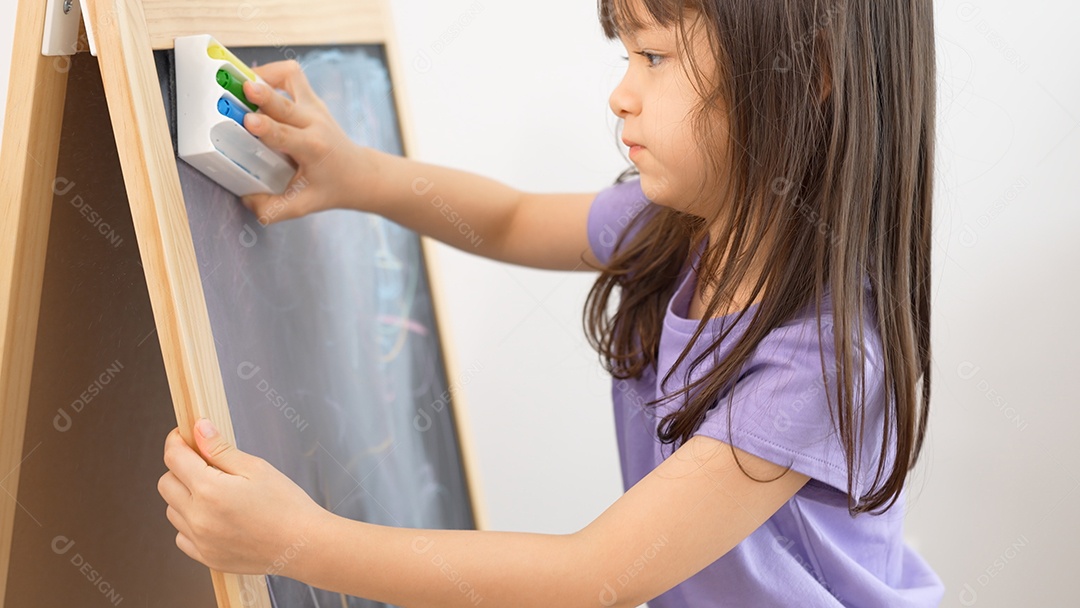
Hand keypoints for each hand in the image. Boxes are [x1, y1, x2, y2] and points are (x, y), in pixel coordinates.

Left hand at [158, 418, 327, 575]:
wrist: (303, 546)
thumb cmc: (286, 504)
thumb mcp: (256, 468)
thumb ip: (221, 449)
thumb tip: (199, 429)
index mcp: (210, 490)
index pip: (174, 458)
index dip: (177, 441)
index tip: (184, 436)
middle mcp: (198, 518)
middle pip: (166, 483)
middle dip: (180, 468)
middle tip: (205, 464)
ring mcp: (200, 541)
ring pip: (172, 510)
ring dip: (185, 496)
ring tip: (215, 493)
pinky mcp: (206, 557)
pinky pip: (182, 535)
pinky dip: (191, 523)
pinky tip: (215, 517)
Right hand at [238, 60, 377, 223]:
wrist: (360, 173)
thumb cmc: (332, 188)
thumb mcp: (303, 205)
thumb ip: (272, 208)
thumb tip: (245, 200)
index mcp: (312, 149)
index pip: (287, 136)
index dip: (266, 127)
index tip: (249, 121)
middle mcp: (314, 124)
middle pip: (286, 104)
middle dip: (264, 94)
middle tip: (241, 89)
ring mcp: (314, 108)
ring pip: (292, 79)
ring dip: (267, 75)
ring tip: (242, 83)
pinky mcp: (311, 99)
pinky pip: (292, 76)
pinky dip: (273, 73)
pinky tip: (257, 82)